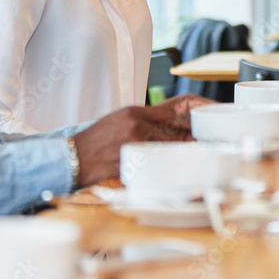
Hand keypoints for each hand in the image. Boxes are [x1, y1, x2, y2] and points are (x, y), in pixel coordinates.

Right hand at [72, 95, 214, 186]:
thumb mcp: (120, 119)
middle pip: (174, 130)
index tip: (202, 121)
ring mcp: (134, 143)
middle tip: (205, 141)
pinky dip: (165, 164)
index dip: (190, 116)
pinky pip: (155, 162)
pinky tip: (173, 167)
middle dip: (190, 136)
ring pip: (167, 146)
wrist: (73, 157)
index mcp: (134, 112)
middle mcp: (136, 125)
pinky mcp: (131, 161)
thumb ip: (143, 119)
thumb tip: (168, 124)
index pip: (171, 111)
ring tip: (195, 154)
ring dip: (181, 151)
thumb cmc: (95, 139)